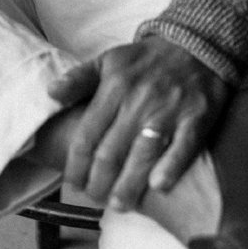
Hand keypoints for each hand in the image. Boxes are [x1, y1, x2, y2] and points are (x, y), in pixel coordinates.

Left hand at [48, 35, 231, 211]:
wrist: (196, 43)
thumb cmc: (147, 59)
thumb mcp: (109, 60)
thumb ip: (79, 78)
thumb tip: (50, 93)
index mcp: (114, 87)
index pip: (87, 135)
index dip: (76, 165)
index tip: (73, 183)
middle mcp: (139, 100)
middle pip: (111, 152)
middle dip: (98, 183)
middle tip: (95, 197)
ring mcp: (168, 110)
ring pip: (143, 155)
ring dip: (128, 185)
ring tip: (119, 204)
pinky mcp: (196, 117)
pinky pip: (183, 147)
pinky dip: (170, 168)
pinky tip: (158, 186)